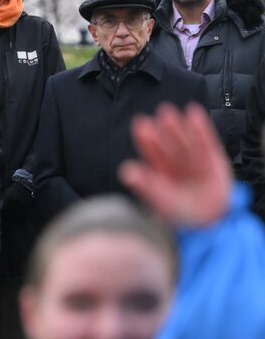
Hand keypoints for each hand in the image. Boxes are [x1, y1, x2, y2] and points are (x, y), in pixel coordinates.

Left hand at [120, 103, 231, 228]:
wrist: (208, 225)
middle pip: (169, 145)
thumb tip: (126, 171)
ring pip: (186, 142)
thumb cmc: (180, 216)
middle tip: (160, 113)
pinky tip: (194, 114)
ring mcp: (194, 163)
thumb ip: (145, 184)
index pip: (152, 153)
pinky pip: (206, 143)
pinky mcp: (213, 162)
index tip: (141, 124)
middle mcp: (176, 166)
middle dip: (165, 130)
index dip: (146, 140)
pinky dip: (201, 129)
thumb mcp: (160, 199)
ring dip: (180, 128)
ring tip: (172, 113)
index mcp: (160, 173)